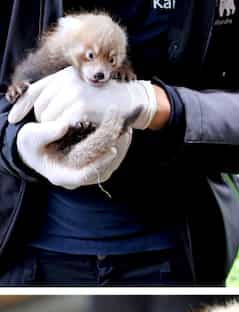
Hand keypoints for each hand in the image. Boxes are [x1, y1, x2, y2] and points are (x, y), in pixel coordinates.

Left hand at [9, 67, 156, 128]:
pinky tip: (73, 133)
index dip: (22, 105)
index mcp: (65, 76)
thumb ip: (63, 92)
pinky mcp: (81, 106)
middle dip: (44, 120)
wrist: (133, 101)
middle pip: (40, 106)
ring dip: (53, 128)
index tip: (14, 119)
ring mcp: (74, 93)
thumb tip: (40, 105)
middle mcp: (67, 81)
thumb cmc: (109, 99)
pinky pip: (61, 123)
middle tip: (56, 129)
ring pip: (48, 117)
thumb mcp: (84, 89)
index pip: (34, 90)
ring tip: (66, 132)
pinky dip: (64, 131)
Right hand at [15, 118, 129, 188]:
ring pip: (110, 165)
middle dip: (116, 152)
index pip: (84, 175)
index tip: (112, 150)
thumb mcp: (30, 137)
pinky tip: (123, 131)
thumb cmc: (31, 144)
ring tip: (127, 131)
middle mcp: (76, 177)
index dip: (99, 164)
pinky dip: (118, 146)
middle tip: (125, 135)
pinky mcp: (93, 164)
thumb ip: (44, 133)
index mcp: (61, 175)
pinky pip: (110, 159)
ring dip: (120, 148)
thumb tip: (64, 126)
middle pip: (103, 170)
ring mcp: (87, 172)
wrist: (34, 146)